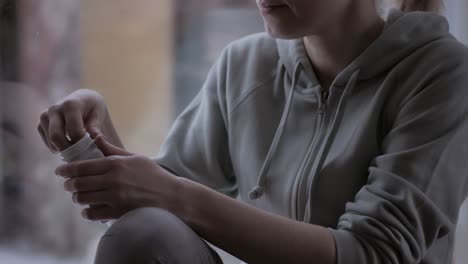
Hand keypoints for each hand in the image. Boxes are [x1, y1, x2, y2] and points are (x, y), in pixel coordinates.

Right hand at [38, 89, 123, 151]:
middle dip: (71, 150)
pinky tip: (70, 144)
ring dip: (66, 150)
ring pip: (52, 142)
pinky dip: (59, 148)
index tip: (92, 150)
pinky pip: (48, 144)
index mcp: (70, 105)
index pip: (74, 132)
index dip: (83, 144)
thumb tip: (96, 139)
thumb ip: (97, 128)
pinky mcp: (40, 125)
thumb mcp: (99, 115)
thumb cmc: (93, 109)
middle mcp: (54, 109)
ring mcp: (45, 117)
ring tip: (79, 149)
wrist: (82, 100)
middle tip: (83, 156)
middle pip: (56, 137)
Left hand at [55, 136, 182, 220]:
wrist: (171, 197)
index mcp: (116, 164)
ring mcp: (115, 198)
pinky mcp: (118, 212)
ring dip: (78, 197)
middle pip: (79, 183)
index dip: (66, 169)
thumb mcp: (135, 158)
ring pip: (83, 198)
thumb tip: (96, 136)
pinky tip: (89, 209)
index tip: (59, 171)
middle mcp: (113, 180)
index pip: (82, 166)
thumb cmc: (154, 175)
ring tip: (79, 196)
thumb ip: (113, 150)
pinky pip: (92, 213)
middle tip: (68, 185)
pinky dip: (87, 211)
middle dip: (69, 184)